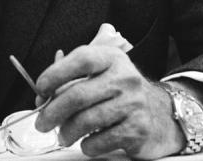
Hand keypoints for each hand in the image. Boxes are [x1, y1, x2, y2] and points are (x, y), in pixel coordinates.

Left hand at [34, 45, 183, 158]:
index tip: (40, 89)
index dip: (56, 73)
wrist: (161, 114)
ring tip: (63, 136)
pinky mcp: (138, 128)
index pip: (81, 59)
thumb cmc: (120, 93)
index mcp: (112, 58)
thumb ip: (70, 79)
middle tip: (42, 123)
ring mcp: (134, 103)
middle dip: (53, 112)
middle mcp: (125, 77)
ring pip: (87, 120)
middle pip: (78, 94)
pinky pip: (101, 140)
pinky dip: (87, 145)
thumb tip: (42, 95)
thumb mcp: (100, 75)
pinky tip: (87, 142)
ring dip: (67, 131)